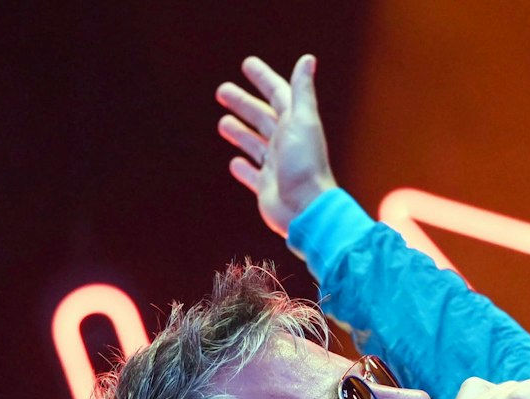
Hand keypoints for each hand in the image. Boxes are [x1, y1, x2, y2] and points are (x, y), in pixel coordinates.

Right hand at [216, 54, 338, 237]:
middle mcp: (286, 144)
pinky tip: (234, 162)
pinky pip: (252, 175)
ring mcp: (276, 166)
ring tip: (222, 122)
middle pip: (262, 117)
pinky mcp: (266, 188)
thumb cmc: (305, 164)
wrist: (306, 209)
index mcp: (295, 125)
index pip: (278, 95)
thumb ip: (302, 92)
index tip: (247, 64)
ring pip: (254, 144)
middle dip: (243, 103)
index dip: (264, 79)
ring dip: (240, 132)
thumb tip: (308, 58)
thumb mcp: (303, 122)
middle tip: (222, 90)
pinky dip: (243, 168)